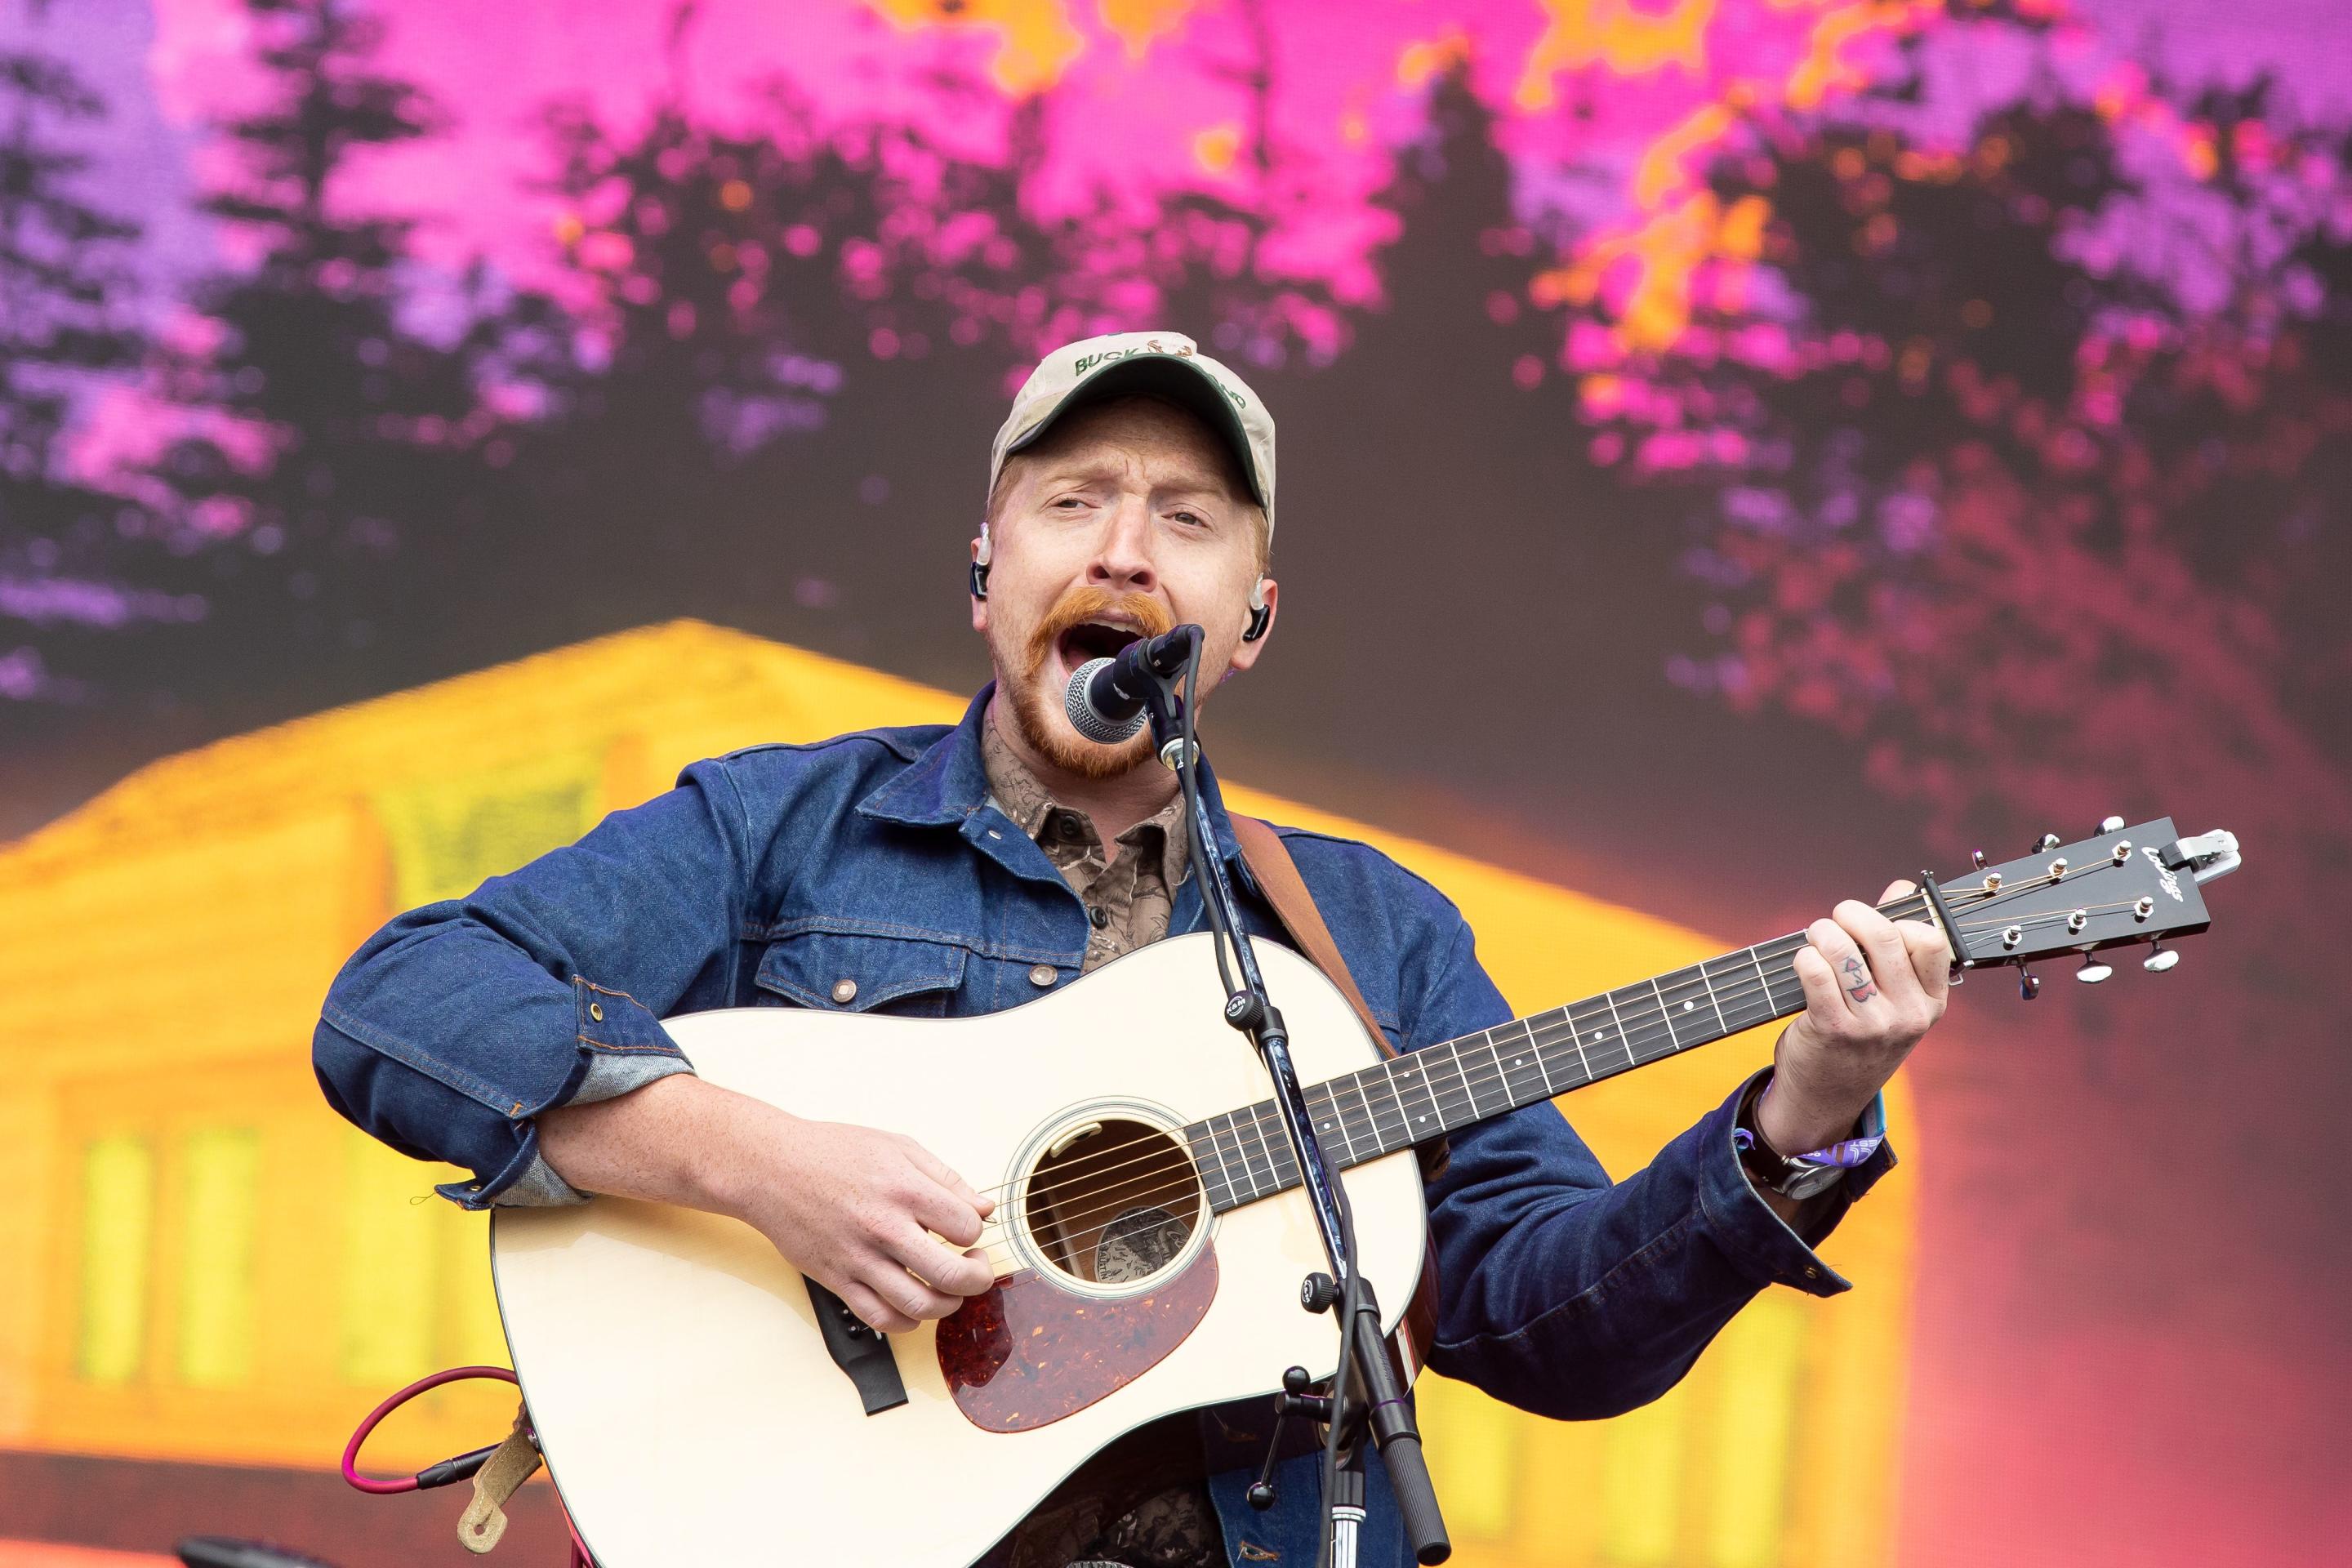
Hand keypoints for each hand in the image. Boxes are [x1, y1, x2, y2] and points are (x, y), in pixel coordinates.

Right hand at [708, 1102, 997, 1333]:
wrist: (771, 1168)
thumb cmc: (833, 1152)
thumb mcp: (899, 1147)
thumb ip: (946, 1179)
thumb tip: (983, 1209)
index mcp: (904, 1189)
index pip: (967, 1228)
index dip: (976, 1233)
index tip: (967, 1231)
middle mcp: (884, 1227)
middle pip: (952, 1275)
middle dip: (978, 1279)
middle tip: (976, 1269)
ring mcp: (858, 1258)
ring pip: (920, 1305)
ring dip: (948, 1305)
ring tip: (949, 1290)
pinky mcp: (836, 1280)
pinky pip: (880, 1318)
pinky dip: (907, 1321)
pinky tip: (914, 1306)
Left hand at [1759, 879, 1950, 1156]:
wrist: (1827, 1096)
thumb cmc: (1859, 1036)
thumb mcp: (1891, 997)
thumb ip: (1896, 942)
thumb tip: (1902, 887)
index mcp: (1931, 1001)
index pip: (1931, 939)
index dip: (1899, 918)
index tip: (1875, 921)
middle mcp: (1908, 1014)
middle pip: (1885, 936)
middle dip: (1852, 914)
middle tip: (1836, 918)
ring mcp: (1873, 1024)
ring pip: (1845, 951)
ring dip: (1822, 933)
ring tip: (1816, 938)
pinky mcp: (1834, 1029)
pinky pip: (1817, 973)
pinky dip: (1805, 958)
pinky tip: (1804, 962)